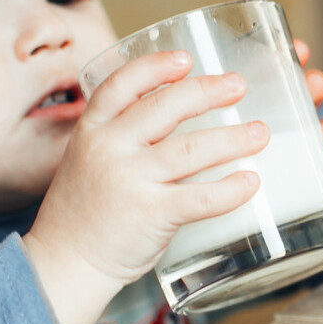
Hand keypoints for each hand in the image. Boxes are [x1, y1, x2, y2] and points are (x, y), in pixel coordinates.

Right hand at [23, 51, 268, 323]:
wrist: (63, 264)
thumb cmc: (83, 214)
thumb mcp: (89, 160)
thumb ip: (123, 137)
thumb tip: (175, 114)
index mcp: (92, 131)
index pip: (122, 84)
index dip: (156, 67)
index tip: (186, 58)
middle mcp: (109, 149)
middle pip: (166, 107)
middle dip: (207, 92)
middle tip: (238, 86)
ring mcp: (130, 180)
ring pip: (192, 149)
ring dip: (233, 138)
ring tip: (259, 133)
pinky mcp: (151, 214)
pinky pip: (200, 197)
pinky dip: (230, 189)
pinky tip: (249, 182)